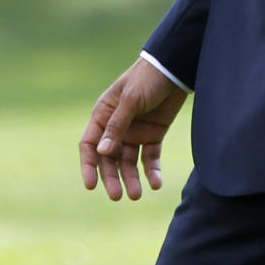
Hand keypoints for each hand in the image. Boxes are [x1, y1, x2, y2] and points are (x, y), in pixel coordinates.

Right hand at [79, 59, 187, 201]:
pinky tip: (155, 183)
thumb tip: (101, 152)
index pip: (90, 144)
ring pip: (128, 162)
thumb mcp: (131, 100)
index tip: (91, 186)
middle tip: (117, 196)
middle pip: (109, 159)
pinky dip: (151, 171)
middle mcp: (117, 126)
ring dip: (131, 178)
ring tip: (137, 195)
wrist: (176, 68)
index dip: (88, 166)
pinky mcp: (154, 135)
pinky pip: (150, 158)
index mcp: (104, 114)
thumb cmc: (147, 78)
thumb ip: (117, 126)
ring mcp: (135, 132)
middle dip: (111, 178)